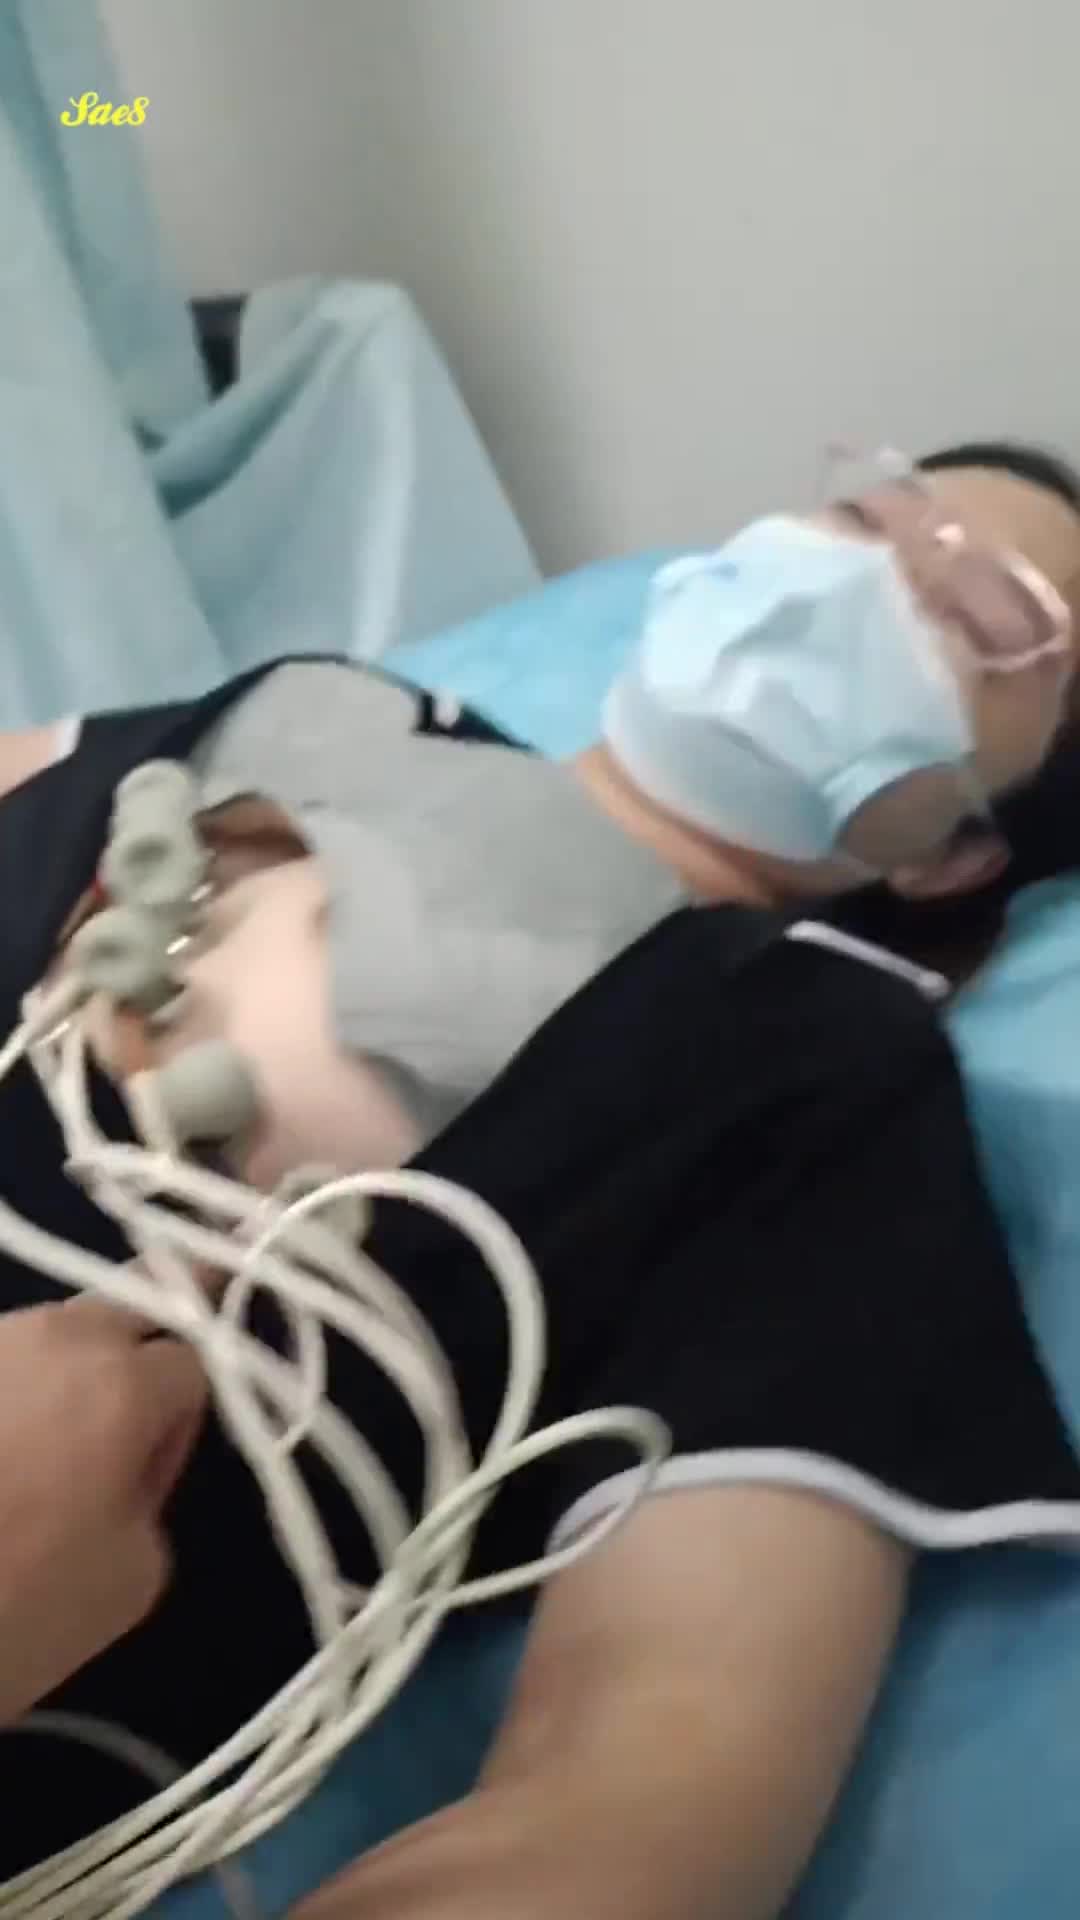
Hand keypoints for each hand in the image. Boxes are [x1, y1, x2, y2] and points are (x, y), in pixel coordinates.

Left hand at [0, 1296, 207, 1723]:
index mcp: (124, 1384)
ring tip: (40, 1443)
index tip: (152, 1472)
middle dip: (158, 1321)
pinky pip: (0, 1358)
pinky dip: (10, 1389)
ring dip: (69, 1363)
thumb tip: (126, 1465)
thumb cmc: (8, 1606)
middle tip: (156, 1361)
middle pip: (134, 1294)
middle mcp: (56, 1334)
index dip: (184, 1417)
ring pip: (56, 1326)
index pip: (197, 1358)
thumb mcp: (129, 1582)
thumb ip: (150, 1497)